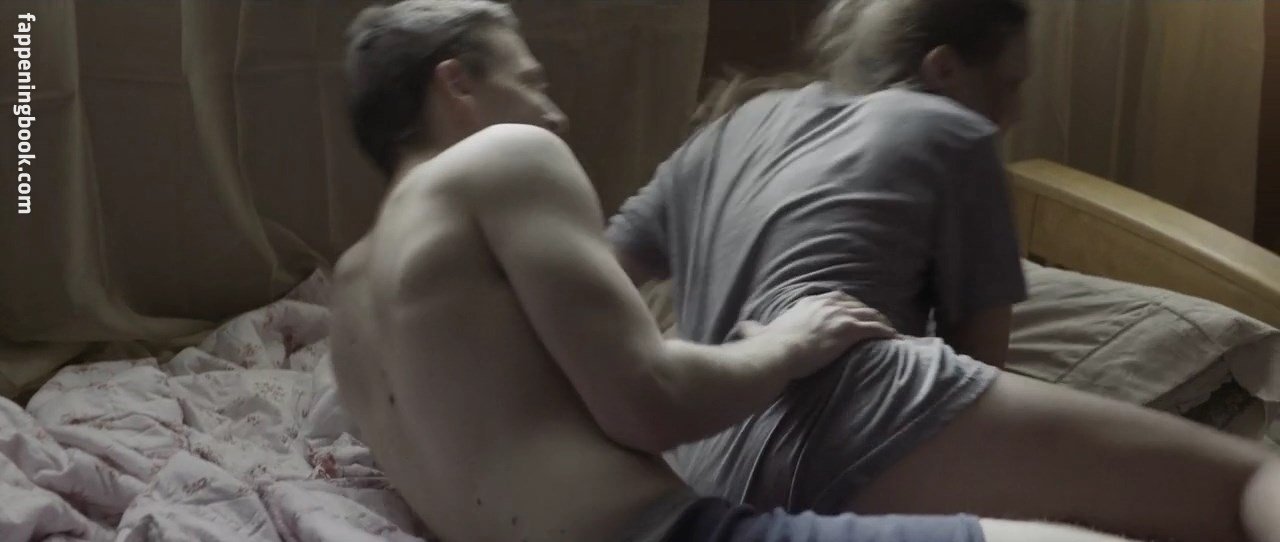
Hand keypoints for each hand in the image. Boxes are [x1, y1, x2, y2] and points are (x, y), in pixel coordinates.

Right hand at [733, 292, 895, 378]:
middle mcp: (827, 305)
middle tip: (877, 322)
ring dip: (882, 322)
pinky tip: (896, 338)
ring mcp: (840, 316)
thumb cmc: (770, 346)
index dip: (847, 306)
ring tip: (891, 330)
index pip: (835, 299)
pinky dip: (887, 332)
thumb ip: (753, 328)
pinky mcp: (849, 330)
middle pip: (856, 305)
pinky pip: (875, 328)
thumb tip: (741, 327)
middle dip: (868, 312)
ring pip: (869, 315)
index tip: (853, 313)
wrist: (779, 353)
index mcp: (809, 303)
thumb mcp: (759, 332)